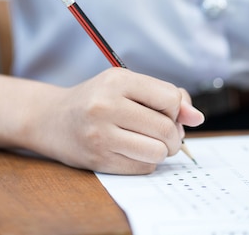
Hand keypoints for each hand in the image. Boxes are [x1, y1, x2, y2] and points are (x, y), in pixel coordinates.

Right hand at [29, 68, 203, 174]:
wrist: (51, 119)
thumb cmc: (96, 99)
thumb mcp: (126, 84)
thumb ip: (165, 95)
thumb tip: (196, 117)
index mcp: (117, 80)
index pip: (170, 98)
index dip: (176, 109)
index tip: (166, 112)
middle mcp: (106, 105)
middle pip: (166, 128)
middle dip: (173, 135)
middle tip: (162, 132)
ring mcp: (100, 134)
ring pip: (157, 151)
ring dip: (161, 151)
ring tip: (149, 142)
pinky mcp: (98, 159)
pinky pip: (143, 167)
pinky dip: (145, 161)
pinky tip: (132, 151)